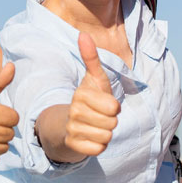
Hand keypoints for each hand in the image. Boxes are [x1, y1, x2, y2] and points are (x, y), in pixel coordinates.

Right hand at [62, 33, 120, 157]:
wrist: (67, 124)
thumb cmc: (88, 99)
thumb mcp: (93, 79)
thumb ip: (91, 58)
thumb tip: (83, 33)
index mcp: (81, 95)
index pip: (114, 108)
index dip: (114, 107)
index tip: (104, 104)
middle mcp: (74, 112)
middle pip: (112, 123)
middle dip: (111, 121)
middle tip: (100, 116)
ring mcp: (72, 130)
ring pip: (107, 136)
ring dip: (106, 133)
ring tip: (96, 126)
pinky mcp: (73, 146)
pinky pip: (99, 149)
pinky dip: (99, 145)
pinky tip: (91, 138)